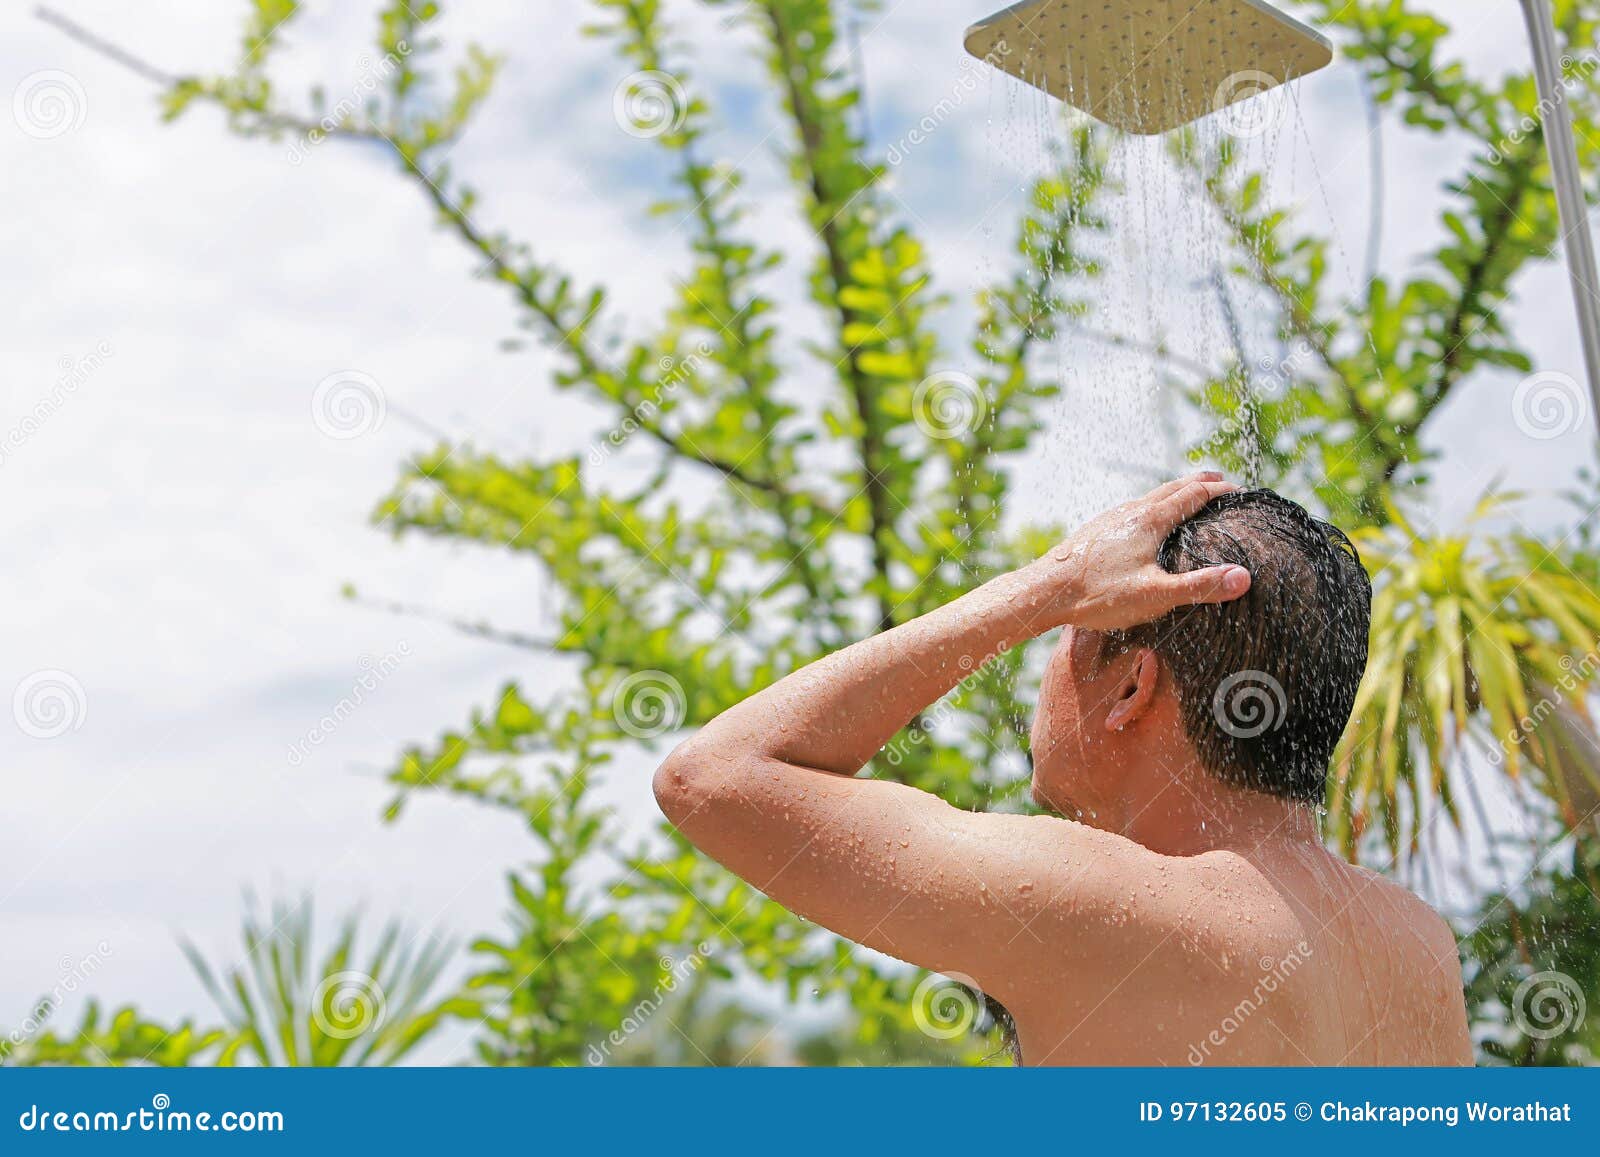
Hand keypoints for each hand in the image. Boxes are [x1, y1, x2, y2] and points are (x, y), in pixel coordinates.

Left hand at [1028, 472, 1251, 631]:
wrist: (1043, 592)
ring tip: (1184, 496)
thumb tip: (1244, 577)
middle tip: (1219, 477)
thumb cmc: (1097, 595)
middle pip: (1171, 488)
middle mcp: (1130, 511)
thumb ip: (1199, 586)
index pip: (1193, 494)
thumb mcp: (1155, 595)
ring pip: (1148, 497)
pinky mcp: (1095, 531)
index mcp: (1149, 520)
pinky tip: (1141, 523)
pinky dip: (1150, 506)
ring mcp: (1109, 519)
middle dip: (1198, 482)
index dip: (1219, 490)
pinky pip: (1130, 510)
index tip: (1240, 491)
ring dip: (1172, 493)